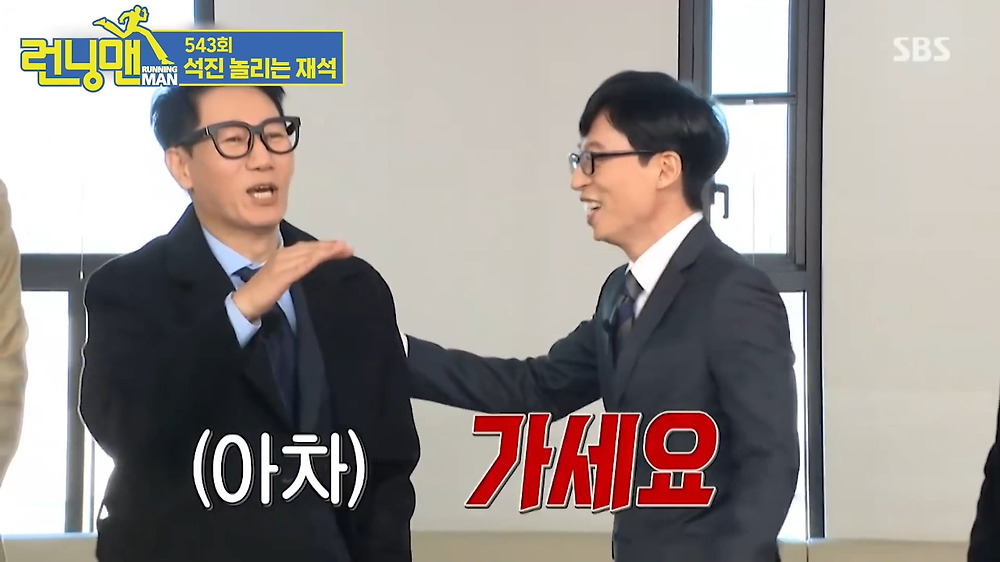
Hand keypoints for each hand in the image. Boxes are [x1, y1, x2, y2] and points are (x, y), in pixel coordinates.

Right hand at [232, 240, 351, 320]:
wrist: (245, 302)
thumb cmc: (263, 292)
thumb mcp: (282, 276)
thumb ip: (294, 269)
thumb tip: (308, 267)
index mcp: (282, 254)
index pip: (307, 247)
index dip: (324, 246)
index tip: (341, 246)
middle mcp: (283, 255)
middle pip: (310, 248)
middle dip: (330, 247)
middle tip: (348, 247)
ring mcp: (282, 264)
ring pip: (309, 254)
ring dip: (327, 251)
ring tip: (344, 249)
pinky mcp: (281, 276)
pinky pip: (301, 266)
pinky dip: (315, 260)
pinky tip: (326, 257)